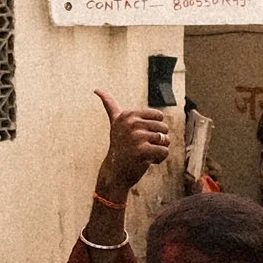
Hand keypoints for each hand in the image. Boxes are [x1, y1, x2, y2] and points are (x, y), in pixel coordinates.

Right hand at [94, 88, 176, 202]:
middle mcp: (131, 123)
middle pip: (164, 128)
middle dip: (157, 140)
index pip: (159, 116)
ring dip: (158, 150)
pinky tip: (146, 161)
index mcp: (128, 114)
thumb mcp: (115, 123)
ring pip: (165, 140)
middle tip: (141, 147)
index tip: (139, 135)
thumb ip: (109, 105)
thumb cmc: (120, 146)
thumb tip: (97, 89)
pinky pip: (164, 151)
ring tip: (143, 154)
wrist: (115, 173)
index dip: (154, 128)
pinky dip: (159, 159)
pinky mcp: (142, 151)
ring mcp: (136, 136)